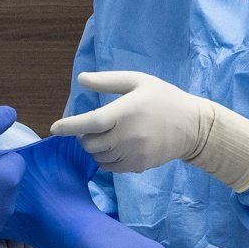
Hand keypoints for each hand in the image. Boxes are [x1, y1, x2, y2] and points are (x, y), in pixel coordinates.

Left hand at [51, 70, 248, 191]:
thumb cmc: (163, 99)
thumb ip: (108, 81)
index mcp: (125, 112)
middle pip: (89, 144)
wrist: (193, 127)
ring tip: (105, 136)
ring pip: (98, 158)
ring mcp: (133, 154)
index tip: (54, 128)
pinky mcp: (138, 166)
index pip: (90, 123)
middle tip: (90, 128)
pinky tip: (115, 147)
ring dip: (94, 148)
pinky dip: (105, 159)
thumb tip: (81, 79)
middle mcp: (127, 136)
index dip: (69, 126)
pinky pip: (110, 168)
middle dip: (83, 137)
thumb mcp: (138, 81)